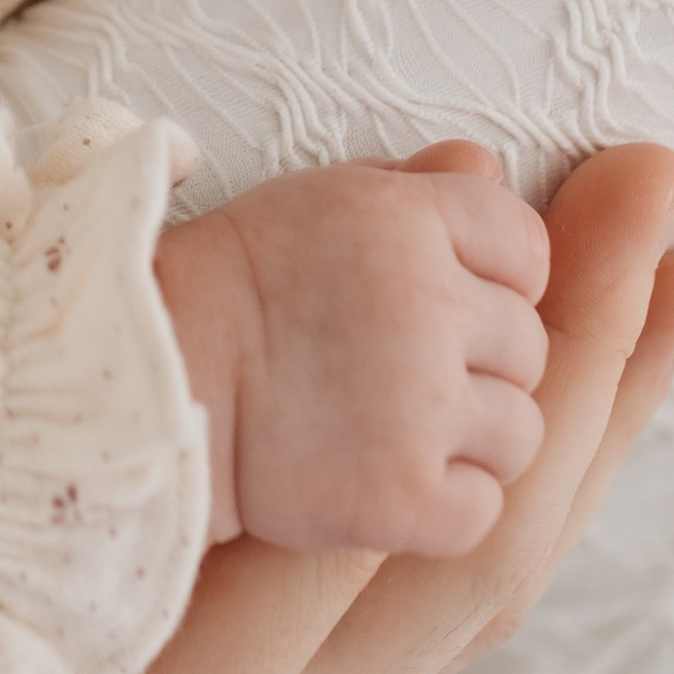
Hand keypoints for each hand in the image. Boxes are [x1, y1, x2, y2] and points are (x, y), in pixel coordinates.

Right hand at [0, 144, 673, 673]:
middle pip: (459, 559)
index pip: (330, 548)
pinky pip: (394, 596)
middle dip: (576, 372)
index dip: (420, 373)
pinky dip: (480, 479)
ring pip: (453, 581)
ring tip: (666, 274)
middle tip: (662, 187)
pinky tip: (509, 406)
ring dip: (569, 423)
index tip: (478, 195)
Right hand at [156, 140, 550, 554]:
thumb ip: (415, 185)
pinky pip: (483, 508)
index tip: (439, 306)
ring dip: (471, 439)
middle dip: (478, 363)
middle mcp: (426, 306)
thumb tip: (489, 166)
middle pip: (528, 344)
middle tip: (399, 376)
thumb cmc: (233, 290)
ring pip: (520, 431)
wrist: (145, 389)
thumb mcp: (318, 203)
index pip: (524, 247)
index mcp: (408, 221)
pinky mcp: (405, 497)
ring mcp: (421, 407)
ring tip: (393, 431)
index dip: (493, 281)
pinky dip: (442, 507)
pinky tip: (382, 482)